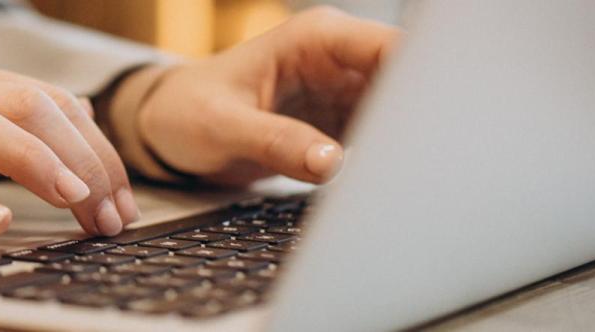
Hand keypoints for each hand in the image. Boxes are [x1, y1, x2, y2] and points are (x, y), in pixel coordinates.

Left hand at [133, 7, 400, 184]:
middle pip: (410, 81)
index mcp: (317, 39)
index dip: (423, 81)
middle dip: (422, 116)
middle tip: (422, 160)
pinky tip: (390, 179)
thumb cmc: (185, 112)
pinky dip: (388, 157)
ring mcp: (344, 90)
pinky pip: (381, 137)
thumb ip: (276, 141)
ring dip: (407, 141)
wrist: (166, 128)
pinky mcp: (341, 123)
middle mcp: (339, 58)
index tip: (428, 123)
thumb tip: (331, 161)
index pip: (392, 47)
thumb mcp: (223, 127)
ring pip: (401, 112)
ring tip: (408, 174)